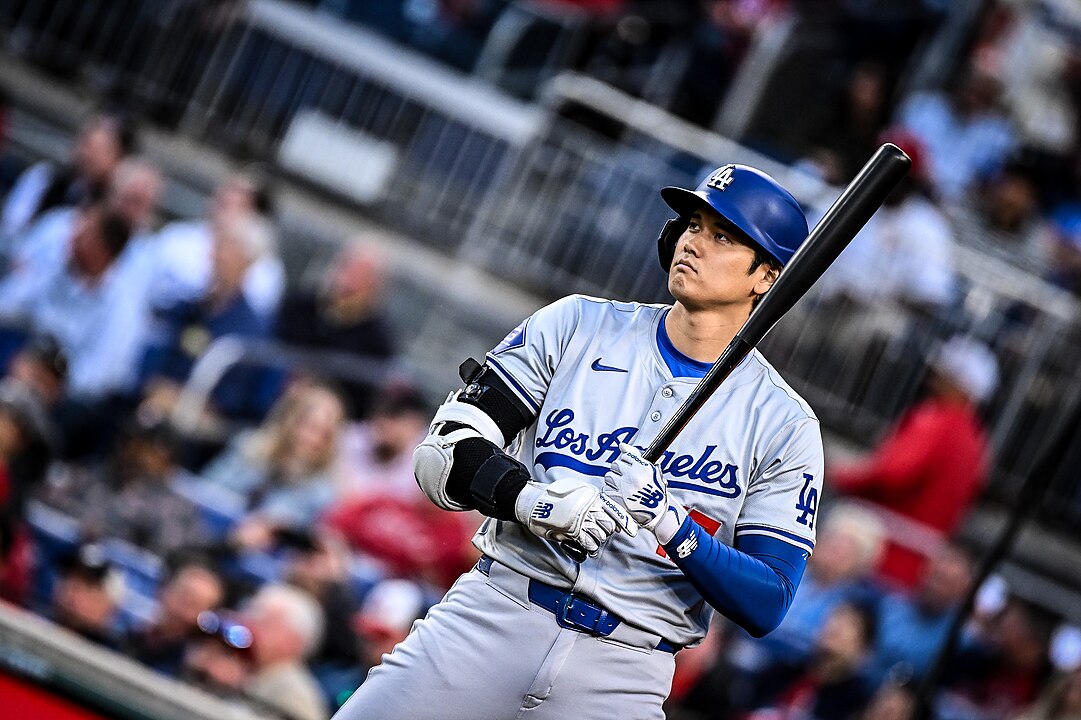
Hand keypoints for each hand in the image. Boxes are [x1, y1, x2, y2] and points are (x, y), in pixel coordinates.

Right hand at [515, 478, 636, 555]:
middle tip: (598, 530)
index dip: (624, 522)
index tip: (632, 531)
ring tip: (588, 536)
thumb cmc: (556, 497)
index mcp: (591, 496)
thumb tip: (605, 514)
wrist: (536, 502)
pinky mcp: (572, 530)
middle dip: (606, 531)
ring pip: (600, 536)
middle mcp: (588, 507)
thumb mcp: (577, 492)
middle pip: (608, 525)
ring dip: (597, 539)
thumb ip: (591, 501)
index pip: (613, 510)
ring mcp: (580, 519)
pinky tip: (586, 544)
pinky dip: (589, 546)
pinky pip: (588, 543)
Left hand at [604, 443, 686, 543]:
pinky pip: (606, 489)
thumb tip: (621, 445)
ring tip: (622, 487)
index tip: (630, 469)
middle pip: (615, 465)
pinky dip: (610, 492)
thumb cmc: (654, 492)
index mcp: (644, 467)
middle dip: (619, 471)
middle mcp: (633, 476)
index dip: (627, 463)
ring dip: (613, 481)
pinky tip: (619, 495)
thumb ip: (635, 456)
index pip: (626, 456)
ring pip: (609, 476)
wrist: (657, 514)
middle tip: (625, 479)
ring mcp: (625, 487)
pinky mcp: (617, 498)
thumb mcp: (652, 471)